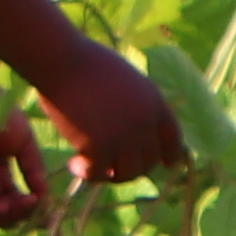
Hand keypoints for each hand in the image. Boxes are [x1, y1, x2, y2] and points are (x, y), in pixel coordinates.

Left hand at [0, 87, 55, 229]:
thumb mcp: (24, 143)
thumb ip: (33, 169)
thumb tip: (45, 196)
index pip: (13, 202)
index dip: (28, 209)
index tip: (41, 202)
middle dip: (17, 215)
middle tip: (31, 204)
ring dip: (3, 217)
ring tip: (15, 206)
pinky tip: (5, 203)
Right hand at [42, 44, 190, 185]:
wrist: (61, 60)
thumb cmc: (85, 63)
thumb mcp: (125, 80)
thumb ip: (136, 104)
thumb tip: (133, 132)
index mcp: (154, 102)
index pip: (173, 140)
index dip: (169, 156)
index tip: (164, 164)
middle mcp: (144, 122)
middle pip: (149, 161)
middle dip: (131, 166)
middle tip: (111, 165)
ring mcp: (123, 135)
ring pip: (128, 173)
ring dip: (110, 175)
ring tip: (90, 167)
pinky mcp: (98, 145)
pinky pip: (98, 173)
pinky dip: (87, 173)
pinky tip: (74, 164)